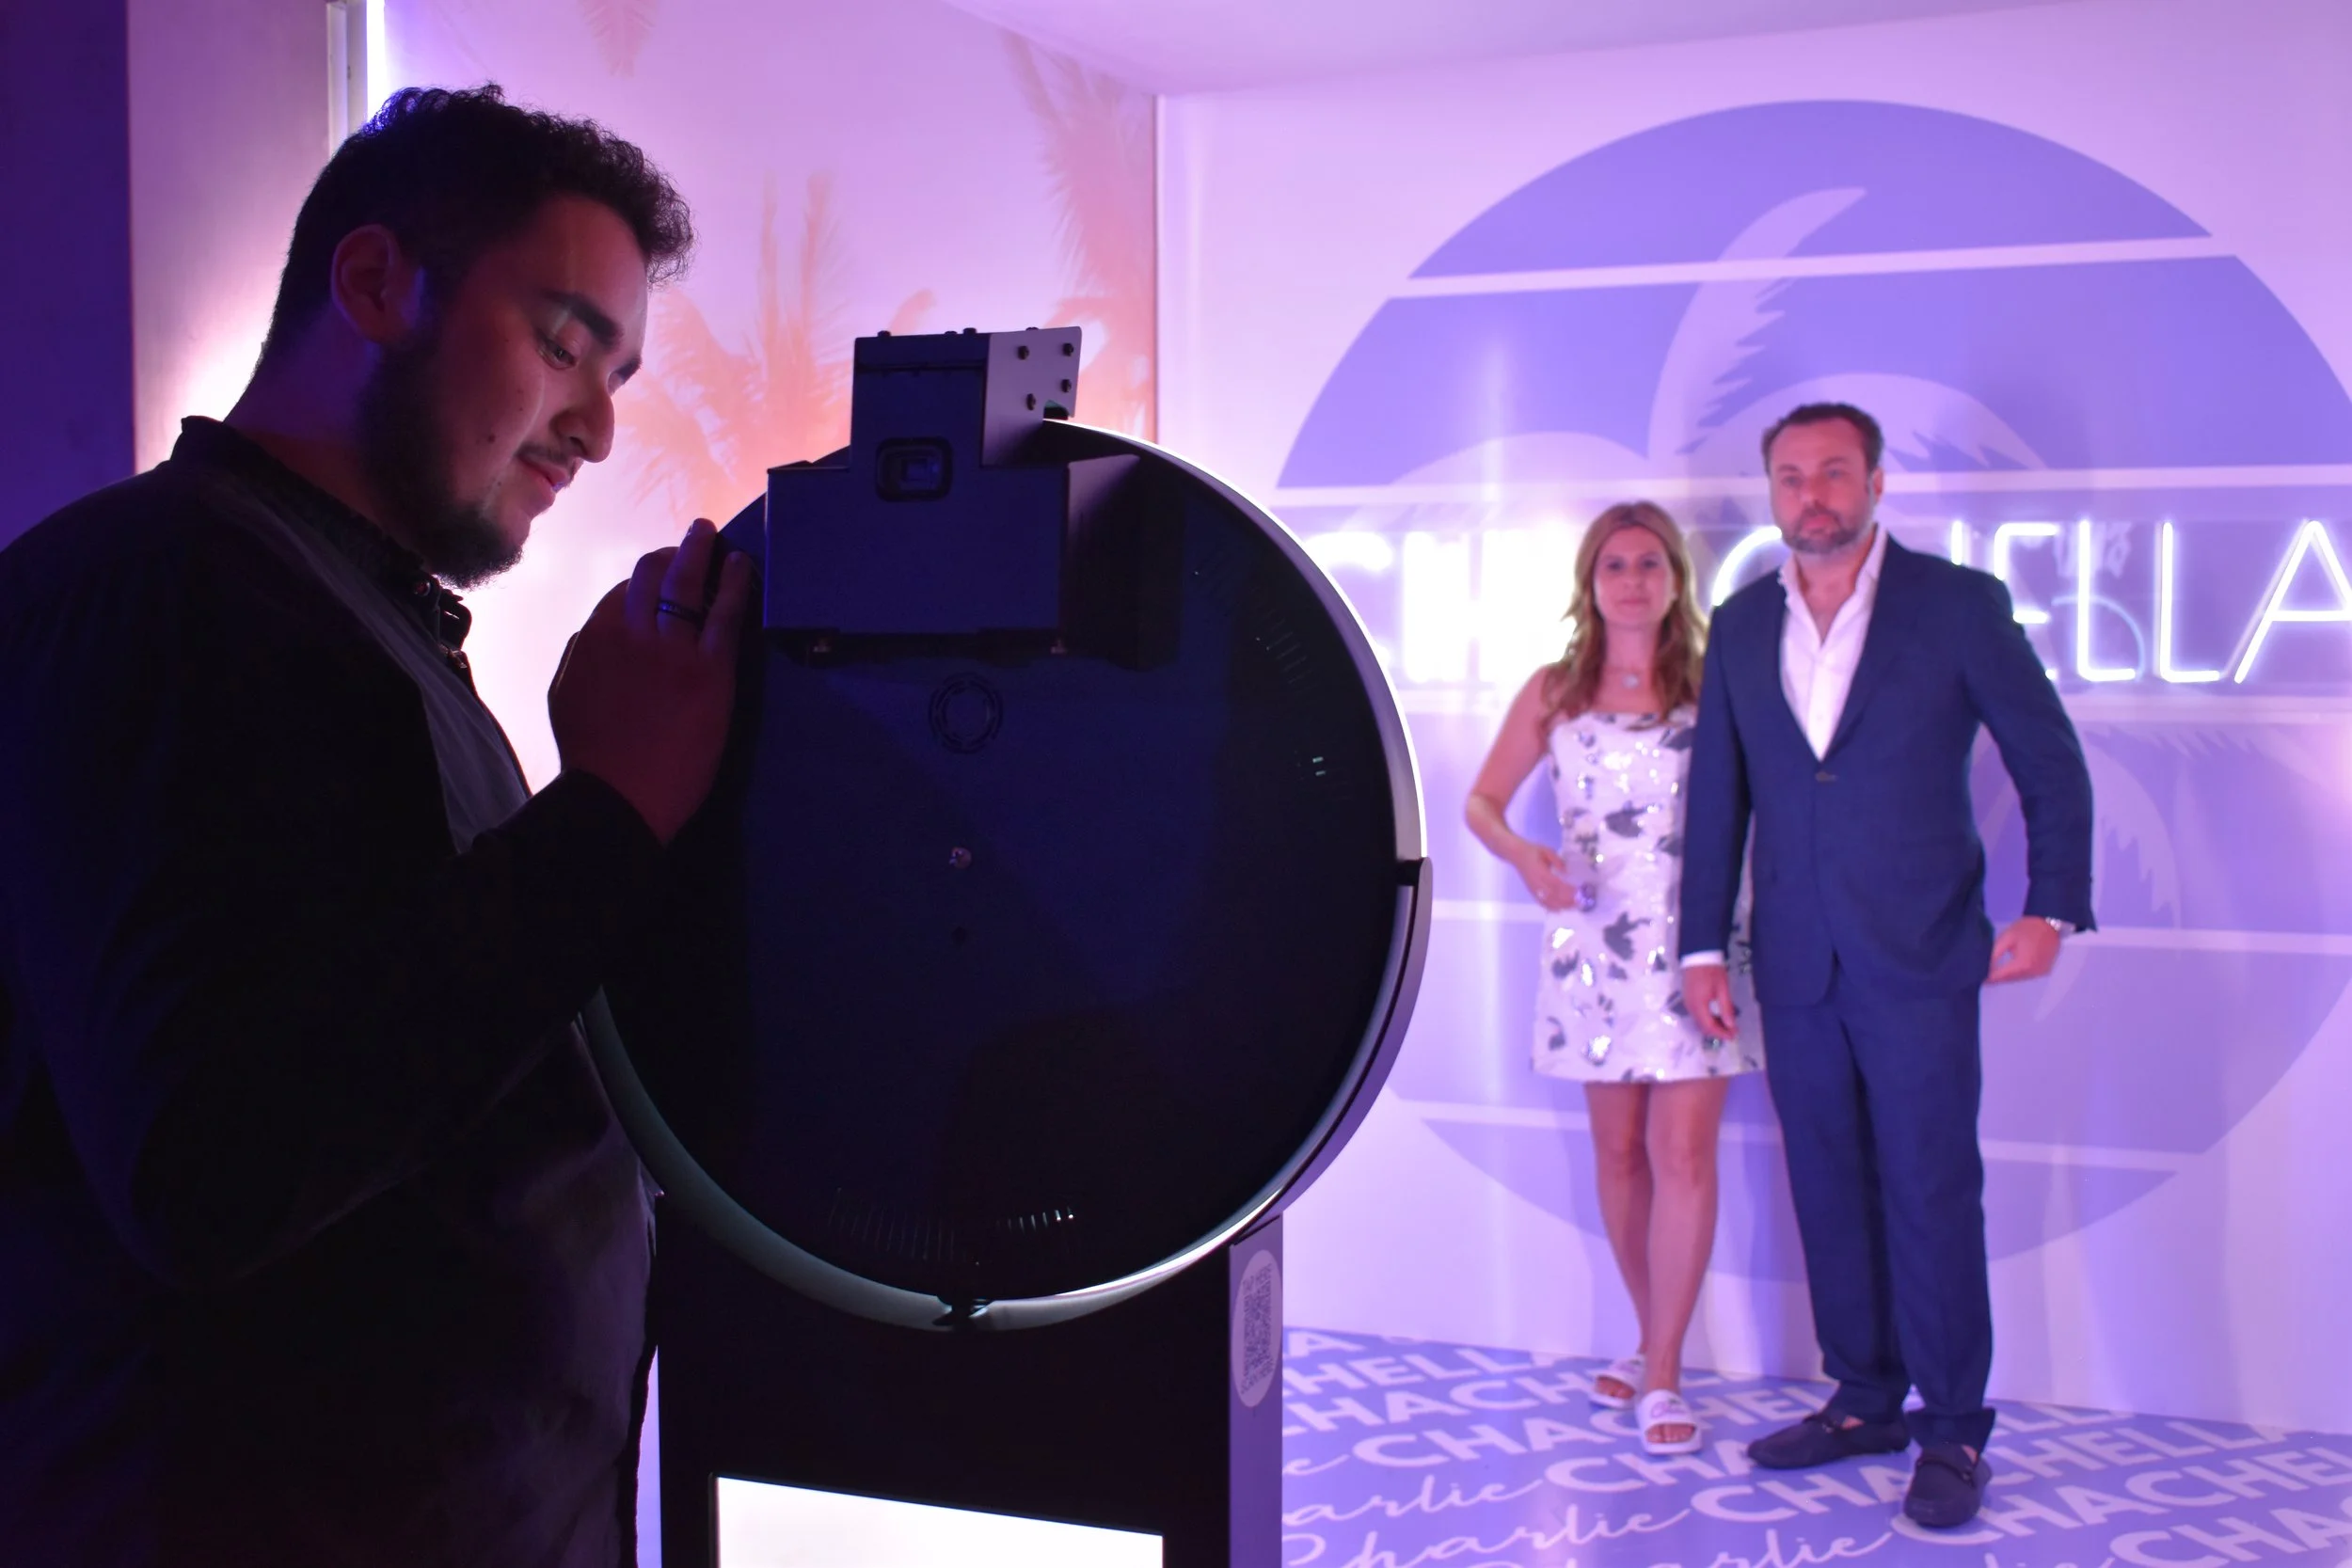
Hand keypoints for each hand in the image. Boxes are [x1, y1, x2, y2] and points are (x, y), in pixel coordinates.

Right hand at [549, 519, 755, 843]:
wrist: (619, 797)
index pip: (623, 591)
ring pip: (689, 584)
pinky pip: (725, 614)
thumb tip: (598, 628)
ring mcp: (672, 649)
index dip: (647, 576)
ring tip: (714, 538)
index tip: (662, 570)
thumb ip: (582, 653)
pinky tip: (742, 566)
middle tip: (694, 537)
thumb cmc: (591, 755)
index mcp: (596, 637)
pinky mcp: (709, 671)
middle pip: (655, 576)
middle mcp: (632, 632)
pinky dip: (735, 584)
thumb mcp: (565, 693)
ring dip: (703, 553)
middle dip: (674, 552)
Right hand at [1512, 842, 1579, 909]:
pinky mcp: (1532, 892)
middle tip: (1580, 901)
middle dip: (1567, 900)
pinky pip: (1542, 902)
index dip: (1567, 889)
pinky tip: (1560, 910)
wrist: (1516, 854)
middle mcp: (1537, 883)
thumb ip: (1557, 860)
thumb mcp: (1546, 850)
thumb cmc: (1532, 851)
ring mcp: (1534, 889)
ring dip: (1561, 905)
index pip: (1556, 884)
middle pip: (1553, 895)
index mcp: (1540, 872)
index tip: (1578, 891)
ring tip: (1573, 906)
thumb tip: (1566, 871)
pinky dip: (1551, 907)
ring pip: (1548, 901)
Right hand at [1681, 962, 1738, 1041]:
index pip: (1709, 1027)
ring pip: (1699, 1021)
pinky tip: (1717, 1016)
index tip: (1734, 1036)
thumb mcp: (1723, 989)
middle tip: (1732, 1031)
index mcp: (1698, 1005)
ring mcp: (1687, 1003)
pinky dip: (1707, 1019)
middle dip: (1718, 1031)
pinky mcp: (1687, 998)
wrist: (1698, 955)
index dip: (1721, 1034)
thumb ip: (1726, 1009)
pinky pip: (1697, 1014)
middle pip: (1703, 1026)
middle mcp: (1690, 1007)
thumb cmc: (1712, 971)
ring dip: (1712, 1026)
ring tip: (1727, 1025)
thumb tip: (1731, 1025)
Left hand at [1987, 917, 2061, 982]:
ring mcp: (2040, 973)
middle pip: (2010, 979)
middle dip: (1996, 978)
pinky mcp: (2044, 971)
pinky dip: (2016, 974)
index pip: (2001, 976)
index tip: (1978, 977)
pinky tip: (2008, 970)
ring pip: (2018, 979)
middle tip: (1983, 975)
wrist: (2052, 924)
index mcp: (2023, 964)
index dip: (1989, 977)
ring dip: (2006, 977)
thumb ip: (1995, 953)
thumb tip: (1985, 965)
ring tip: (1993, 973)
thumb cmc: (2028, 928)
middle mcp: (2032, 973)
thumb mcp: (2007, 937)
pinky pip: (2026, 976)